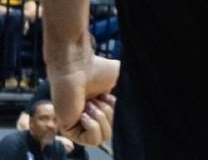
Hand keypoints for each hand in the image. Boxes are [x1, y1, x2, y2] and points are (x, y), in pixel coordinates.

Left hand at [46, 31, 119, 147]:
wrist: (77, 67)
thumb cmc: (96, 68)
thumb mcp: (122, 78)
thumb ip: (130, 91)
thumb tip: (139, 103)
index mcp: (102, 106)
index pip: (116, 122)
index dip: (116, 111)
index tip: (107, 95)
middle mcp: (91, 117)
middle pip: (112, 132)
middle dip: (109, 114)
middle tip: (97, 99)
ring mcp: (79, 124)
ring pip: (103, 138)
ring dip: (101, 119)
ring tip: (90, 104)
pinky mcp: (68, 130)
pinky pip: (91, 140)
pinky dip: (92, 126)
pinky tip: (83, 113)